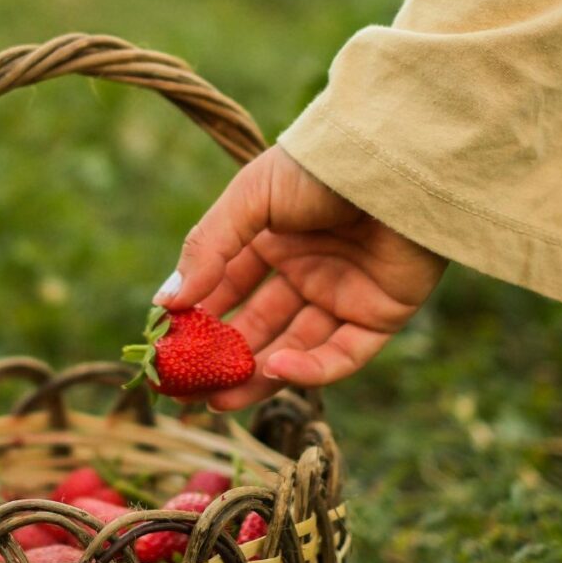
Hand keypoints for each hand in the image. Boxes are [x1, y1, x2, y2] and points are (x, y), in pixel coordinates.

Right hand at [154, 145, 446, 410]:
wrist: (394, 163)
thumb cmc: (317, 170)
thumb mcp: (249, 199)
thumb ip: (208, 249)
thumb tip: (167, 303)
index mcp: (271, 240)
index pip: (227, 289)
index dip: (199, 318)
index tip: (168, 348)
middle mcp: (304, 270)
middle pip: (258, 326)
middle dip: (223, 360)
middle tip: (187, 390)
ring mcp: (341, 295)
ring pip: (295, 348)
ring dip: (258, 376)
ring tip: (219, 399)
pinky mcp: (379, 316)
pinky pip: (341, 353)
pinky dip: (310, 368)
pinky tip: (276, 368)